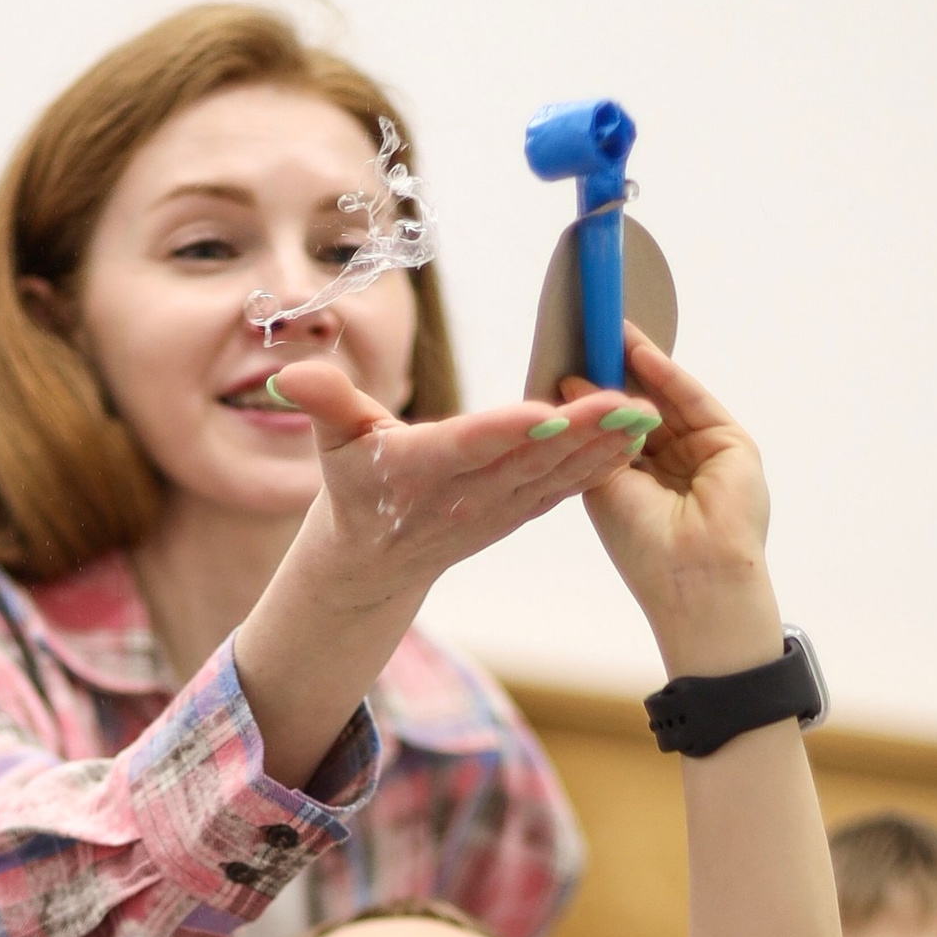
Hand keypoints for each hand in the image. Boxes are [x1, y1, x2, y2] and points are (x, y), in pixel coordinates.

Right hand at [264, 354, 638, 614]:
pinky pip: (565, 487)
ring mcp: (498, 508)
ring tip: (647, 413)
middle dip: (580, 431)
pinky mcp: (519, 511)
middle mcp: (466, 495)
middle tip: (626, 401)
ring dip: (605, 445)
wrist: (375, 561)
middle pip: (529, 458)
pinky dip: (602, 464)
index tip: (544, 411)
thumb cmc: (354, 489)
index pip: (467, 446)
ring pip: (558, 474)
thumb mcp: (333, 446)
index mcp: (420, 471)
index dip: (506, 431)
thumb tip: (289, 375)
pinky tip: (638, 436)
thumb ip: (322, 405)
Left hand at [576, 329, 781, 675]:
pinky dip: (664, 372)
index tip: (565, 357)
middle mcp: (672, 466)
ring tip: (604, 326)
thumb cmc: (642, 547)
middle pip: (641, 404)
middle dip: (614, 368)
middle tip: (585, 328)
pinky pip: (691, 398)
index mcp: (639, 483)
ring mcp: (703, 453)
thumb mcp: (602, 482)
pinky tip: (636, 347)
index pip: (614, 427)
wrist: (696, 578)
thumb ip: (591, 433)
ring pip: (666, 395)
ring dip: (637, 360)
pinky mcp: (730, 443)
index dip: (593, 394)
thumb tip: (570, 384)